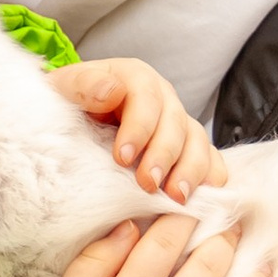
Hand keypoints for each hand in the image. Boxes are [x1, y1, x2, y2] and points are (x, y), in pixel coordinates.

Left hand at [48, 59, 218, 203]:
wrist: (78, 122)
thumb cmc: (70, 107)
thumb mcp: (66, 90)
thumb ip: (84, 85)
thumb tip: (111, 91)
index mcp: (135, 78)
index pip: (146, 98)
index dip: (139, 128)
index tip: (122, 158)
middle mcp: (163, 98)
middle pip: (175, 122)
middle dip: (164, 155)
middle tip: (148, 183)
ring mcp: (179, 123)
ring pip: (198, 141)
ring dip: (190, 171)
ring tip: (176, 197)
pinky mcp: (189, 148)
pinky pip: (211, 160)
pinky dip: (210, 178)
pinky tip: (200, 198)